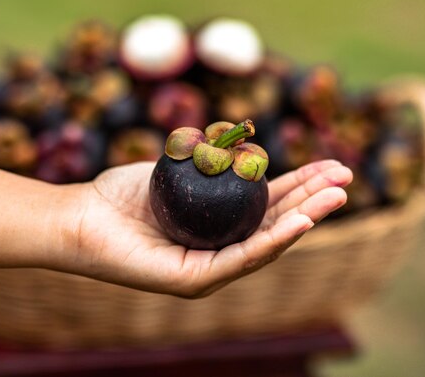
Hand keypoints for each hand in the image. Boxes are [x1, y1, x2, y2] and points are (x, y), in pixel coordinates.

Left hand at [59, 159, 351, 297]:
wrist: (79, 218)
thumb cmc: (121, 195)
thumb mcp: (177, 170)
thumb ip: (210, 164)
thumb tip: (243, 143)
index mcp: (217, 228)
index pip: (266, 206)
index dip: (300, 185)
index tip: (328, 165)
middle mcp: (218, 251)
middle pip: (275, 223)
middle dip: (313, 199)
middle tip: (346, 178)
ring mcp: (208, 270)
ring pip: (266, 241)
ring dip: (305, 217)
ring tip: (338, 196)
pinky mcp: (193, 282)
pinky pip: (240, 258)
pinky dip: (273, 240)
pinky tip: (301, 222)